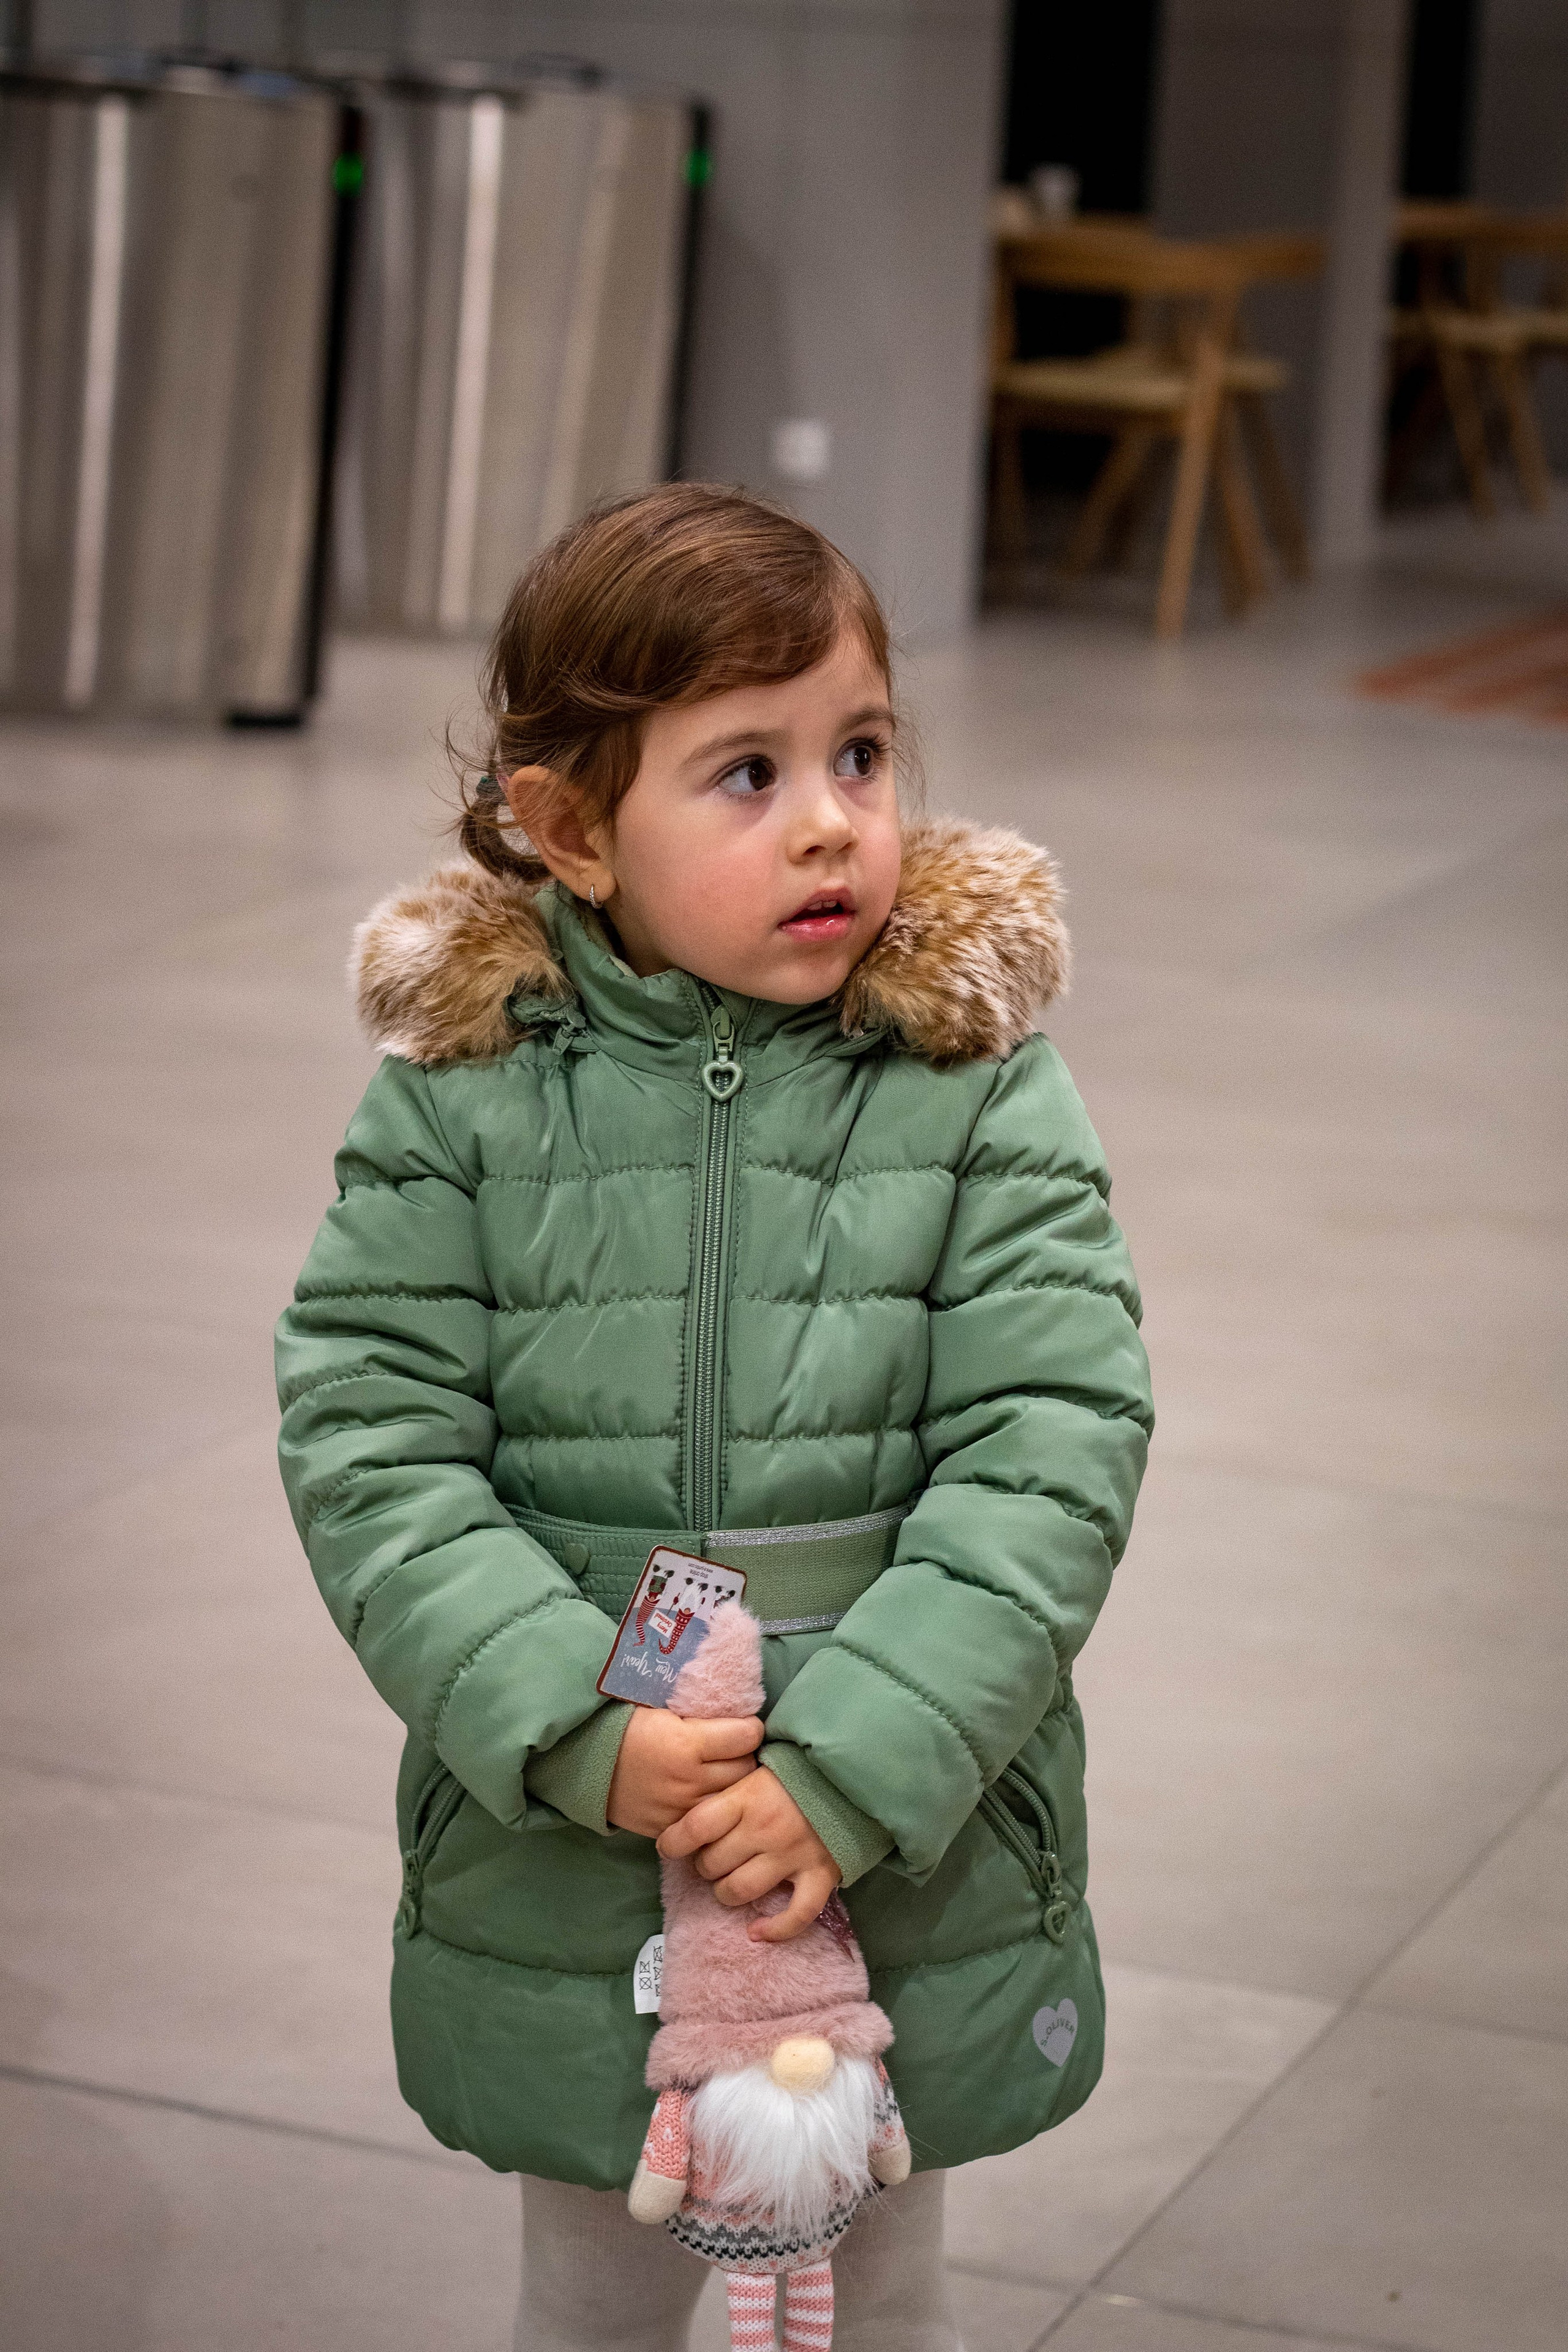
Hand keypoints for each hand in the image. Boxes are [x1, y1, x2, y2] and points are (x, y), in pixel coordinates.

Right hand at [606, 1706, 762, 1837]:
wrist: (582, 1762)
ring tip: (723, 1772)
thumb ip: (701, 1716)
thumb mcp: (663, 1709)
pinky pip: (707, 1821)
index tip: (746, 1726)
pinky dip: (711, 1808)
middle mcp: (689, 1781)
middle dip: (745, 1756)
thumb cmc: (624, 1726)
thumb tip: (737, 1713)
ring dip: (732, 1784)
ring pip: (731, 1798)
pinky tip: (704, 1794)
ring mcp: (680, 1810)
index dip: (750, 1728)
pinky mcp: (670, 1828)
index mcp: (687, 1744)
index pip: (747, 1737)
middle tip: (735, 1749)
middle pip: (745, 1769)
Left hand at [658, 1767, 839, 1941]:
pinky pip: (796, 1915)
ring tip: (730, 1884)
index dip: (674, 1842)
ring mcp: (793, 1855)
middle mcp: (765, 1829)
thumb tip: (695, 1817)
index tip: (669, 1847)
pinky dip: (775, 1930)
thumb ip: (730, 1793)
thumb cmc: (798, 1770)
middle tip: (713, 1858)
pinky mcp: (820, 1875)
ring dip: (727, 1893)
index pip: (695, 1827)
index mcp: (747, 1797)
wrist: (852, 1772)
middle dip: (705, 1866)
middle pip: (713, 1864)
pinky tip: (757, 1932)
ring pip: (740, 1891)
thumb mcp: (757, 1768)